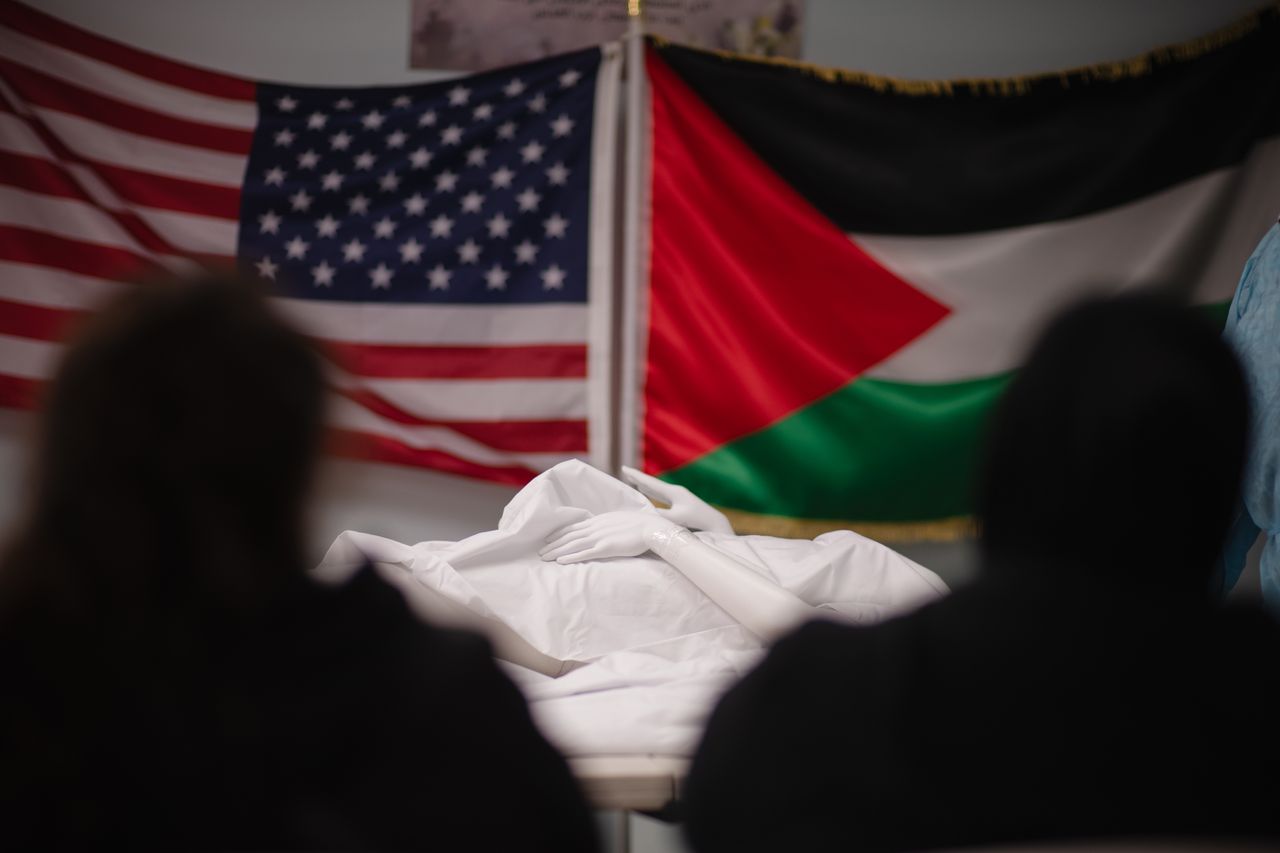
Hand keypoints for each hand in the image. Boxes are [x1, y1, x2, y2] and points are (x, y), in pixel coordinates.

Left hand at [540, 510, 677, 563]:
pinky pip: (584, 554)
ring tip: (544, 557)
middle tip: (539, 551)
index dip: (559, 533)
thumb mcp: (621, 520)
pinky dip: (570, 557)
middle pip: (569, 536)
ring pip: (572, 545)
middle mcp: (596, 527)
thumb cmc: (642, 524)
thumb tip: (606, 528)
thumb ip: (610, 524)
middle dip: (553, 544)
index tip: (548, 538)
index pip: (574, 527)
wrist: (652, 527)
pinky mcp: (606, 548)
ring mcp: (600, 537)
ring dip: (556, 551)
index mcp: (599, 520)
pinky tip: (560, 562)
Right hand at [621, 466, 733, 534]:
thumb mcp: (678, 519)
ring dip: (644, 485)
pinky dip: (652, 493)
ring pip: (657, 489)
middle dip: (638, 478)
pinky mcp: (681, 504)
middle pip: (652, 483)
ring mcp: (678, 497)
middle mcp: (675, 492)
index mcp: (674, 492)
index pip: (651, 483)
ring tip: (634, 481)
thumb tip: (645, 515)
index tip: (624, 468)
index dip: (636, 477)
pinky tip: (648, 494)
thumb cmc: (698, 521)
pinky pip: (661, 496)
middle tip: (625, 470)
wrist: (715, 523)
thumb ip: (661, 516)